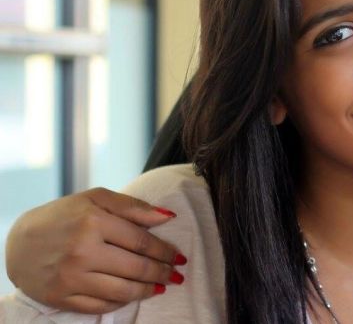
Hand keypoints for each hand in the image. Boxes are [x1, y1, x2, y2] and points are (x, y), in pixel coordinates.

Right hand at [5, 187, 186, 313]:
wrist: (20, 241)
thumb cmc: (64, 216)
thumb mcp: (96, 199)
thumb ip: (133, 206)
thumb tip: (168, 217)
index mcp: (93, 222)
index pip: (142, 242)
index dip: (165, 251)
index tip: (179, 256)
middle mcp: (82, 251)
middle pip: (136, 268)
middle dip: (163, 273)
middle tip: (177, 274)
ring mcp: (71, 277)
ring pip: (123, 290)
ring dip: (148, 290)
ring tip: (162, 287)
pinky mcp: (61, 297)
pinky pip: (101, 306)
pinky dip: (122, 302)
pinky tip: (133, 294)